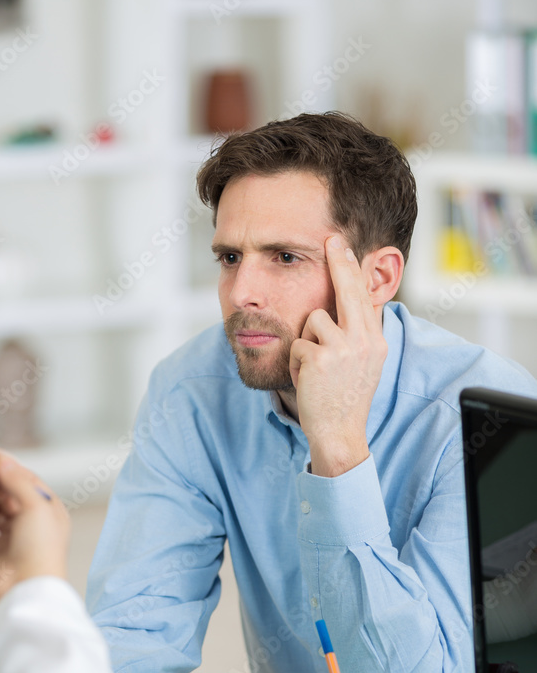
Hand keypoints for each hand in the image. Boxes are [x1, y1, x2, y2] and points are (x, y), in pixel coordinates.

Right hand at [0, 448, 69, 602]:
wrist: (28, 588)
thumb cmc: (41, 550)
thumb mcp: (34, 506)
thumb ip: (17, 481)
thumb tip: (3, 461)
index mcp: (47, 509)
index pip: (25, 479)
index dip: (6, 465)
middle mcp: (31, 522)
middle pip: (5, 492)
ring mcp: (12, 538)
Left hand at [289, 235, 387, 477]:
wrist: (339, 434)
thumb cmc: (345, 400)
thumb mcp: (363, 364)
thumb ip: (359, 334)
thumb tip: (355, 302)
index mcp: (376, 341)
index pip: (365, 296)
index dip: (354, 269)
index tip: (344, 246)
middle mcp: (365, 341)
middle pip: (349, 290)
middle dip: (340, 262)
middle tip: (332, 239)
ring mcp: (343, 348)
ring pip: (313, 319)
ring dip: (306, 340)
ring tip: (314, 367)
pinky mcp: (320, 358)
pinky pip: (298, 343)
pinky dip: (296, 361)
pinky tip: (306, 379)